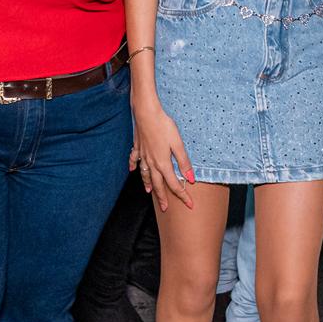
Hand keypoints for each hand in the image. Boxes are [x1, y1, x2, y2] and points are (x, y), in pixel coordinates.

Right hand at [131, 98, 193, 212]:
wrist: (146, 113)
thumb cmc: (164, 126)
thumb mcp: (178, 144)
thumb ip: (184, 162)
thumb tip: (190, 178)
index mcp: (163, 163)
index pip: (175, 184)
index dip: (183, 196)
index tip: (189, 205)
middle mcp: (152, 163)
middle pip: (158, 184)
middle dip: (162, 197)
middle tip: (165, 208)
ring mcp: (143, 155)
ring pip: (145, 175)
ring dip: (148, 184)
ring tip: (149, 192)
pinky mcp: (138, 147)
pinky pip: (134, 160)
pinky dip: (133, 166)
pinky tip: (132, 170)